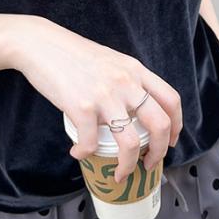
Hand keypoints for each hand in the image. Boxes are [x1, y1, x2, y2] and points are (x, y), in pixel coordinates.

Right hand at [4, 16, 182, 182]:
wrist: (41, 44)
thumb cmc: (71, 54)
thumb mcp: (110, 61)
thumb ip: (125, 80)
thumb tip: (131, 108)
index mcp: (135, 70)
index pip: (171, 99)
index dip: (177, 125)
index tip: (172, 140)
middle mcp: (126, 82)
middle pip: (160, 124)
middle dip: (160, 152)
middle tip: (150, 163)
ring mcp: (105, 95)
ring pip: (130, 142)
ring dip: (128, 166)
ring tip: (120, 173)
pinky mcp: (81, 106)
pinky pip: (90, 142)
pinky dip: (84, 153)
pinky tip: (78, 152)